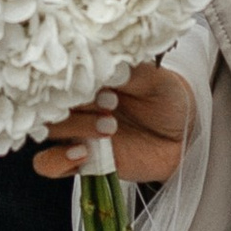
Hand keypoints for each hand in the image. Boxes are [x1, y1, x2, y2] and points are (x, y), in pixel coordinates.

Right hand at [31, 63, 195, 186]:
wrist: (183, 137)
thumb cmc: (166, 100)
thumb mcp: (156, 80)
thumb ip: (132, 73)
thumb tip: (111, 65)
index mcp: (90, 78)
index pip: (62, 73)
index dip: (75, 76)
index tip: (101, 81)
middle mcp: (77, 103)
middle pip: (51, 101)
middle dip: (77, 103)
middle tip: (110, 103)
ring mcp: (76, 132)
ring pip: (48, 129)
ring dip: (73, 128)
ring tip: (109, 127)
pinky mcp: (82, 160)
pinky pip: (49, 164)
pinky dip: (57, 160)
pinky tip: (82, 154)